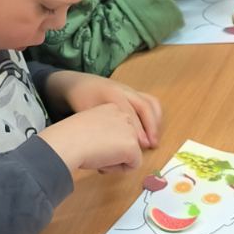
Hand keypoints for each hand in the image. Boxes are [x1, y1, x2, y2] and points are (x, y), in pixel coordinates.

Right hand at [41, 103, 143, 174]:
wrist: (67, 142)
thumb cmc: (69, 137)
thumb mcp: (88, 126)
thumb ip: (102, 131)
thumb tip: (109, 147)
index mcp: (112, 107)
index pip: (119, 130)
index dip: (106, 142)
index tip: (92, 144)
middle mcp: (124, 115)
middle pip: (126, 142)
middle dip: (114, 152)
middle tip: (94, 153)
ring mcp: (130, 130)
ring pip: (131, 153)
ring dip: (115, 160)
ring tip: (97, 156)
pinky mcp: (132, 145)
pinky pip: (133, 165)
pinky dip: (118, 169)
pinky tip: (103, 162)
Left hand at [45, 71, 161, 149]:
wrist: (78, 84)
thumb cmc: (81, 102)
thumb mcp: (86, 114)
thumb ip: (100, 128)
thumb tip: (113, 148)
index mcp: (111, 94)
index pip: (129, 112)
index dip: (137, 130)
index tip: (142, 146)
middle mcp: (124, 90)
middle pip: (144, 105)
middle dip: (150, 126)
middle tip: (152, 144)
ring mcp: (130, 90)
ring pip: (150, 102)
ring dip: (156, 121)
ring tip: (154, 139)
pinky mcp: (133, 93)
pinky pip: (149, 102)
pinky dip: (154, 116)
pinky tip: (151, 131)